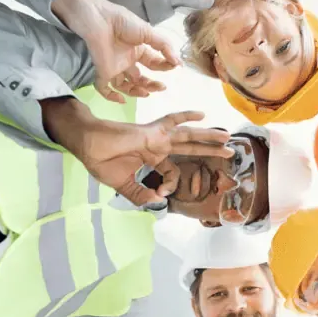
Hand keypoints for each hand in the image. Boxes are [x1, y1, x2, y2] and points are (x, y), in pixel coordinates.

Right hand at [44, 99, 233, 205]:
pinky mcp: (152, 132)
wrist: (87, 144)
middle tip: (230, 153)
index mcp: (152, 160)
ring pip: (188, 136)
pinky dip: (186, 117)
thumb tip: (158, 201)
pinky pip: (172, 121)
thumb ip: (140, 194)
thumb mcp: (123, 185)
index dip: (170, 186)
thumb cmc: (101, 162)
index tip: (160, 193)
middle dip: (210, 151)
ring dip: (208, 137)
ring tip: (227, 138)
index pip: (172, 174)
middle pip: (190, 149)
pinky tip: (201, 114)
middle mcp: (158, 148)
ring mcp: (157, 138)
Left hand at [52, 0, 179, 102]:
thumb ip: (164, 46)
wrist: (99, 20)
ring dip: (137, 92)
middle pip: (141, 79)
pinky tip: (122, 100)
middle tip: (161, 87)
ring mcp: (114, 67)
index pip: (153, 64)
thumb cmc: (123, 23)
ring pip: (126, 86)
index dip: (163, 67)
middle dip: (152, 84)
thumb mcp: (148, 32)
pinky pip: (104, 89)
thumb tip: (178, 62)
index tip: (173, 67)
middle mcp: (127, 61)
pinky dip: (111, 97)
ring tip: (146, 92)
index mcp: (138, 50)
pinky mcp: (102, 72)